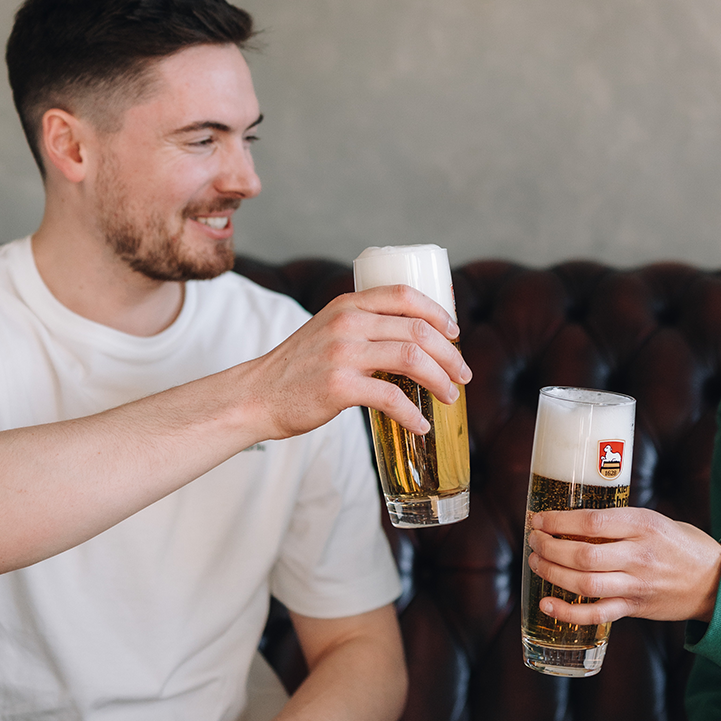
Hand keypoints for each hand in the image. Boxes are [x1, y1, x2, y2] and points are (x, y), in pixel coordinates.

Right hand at [245, 284, 470, 439]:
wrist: (257, 396)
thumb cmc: (298, 370)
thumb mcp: (329, 332)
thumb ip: (363, 329)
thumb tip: (413, 345)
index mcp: (348, 305)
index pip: (405, 295)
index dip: (438, 313)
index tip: (455, 334)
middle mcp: (347, 322)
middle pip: (418, 330)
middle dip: (450, 354)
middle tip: (463, 375)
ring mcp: (343, 353)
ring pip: (412, 358)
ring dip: (440, 381)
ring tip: (450, 397)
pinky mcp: (339, 386)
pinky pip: (391, 397)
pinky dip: (413, 414)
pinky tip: (420, 425)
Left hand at [526, 507, 720, 623]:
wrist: (716, 582)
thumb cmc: (683, 546)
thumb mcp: (656, 521)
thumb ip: (620, 523)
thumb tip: (574, 522)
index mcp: (644, 525)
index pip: (591, 522)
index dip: (558, 521)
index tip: (539, 520)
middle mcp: (639, 555)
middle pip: (582, 554)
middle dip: (549, 548)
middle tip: (534, 541)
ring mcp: (636, 585)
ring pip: (584, 583)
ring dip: (552, 573)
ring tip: (536, 563)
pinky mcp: (634, 608)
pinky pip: (596, 614)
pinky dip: (567, 612)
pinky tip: (547, 604)